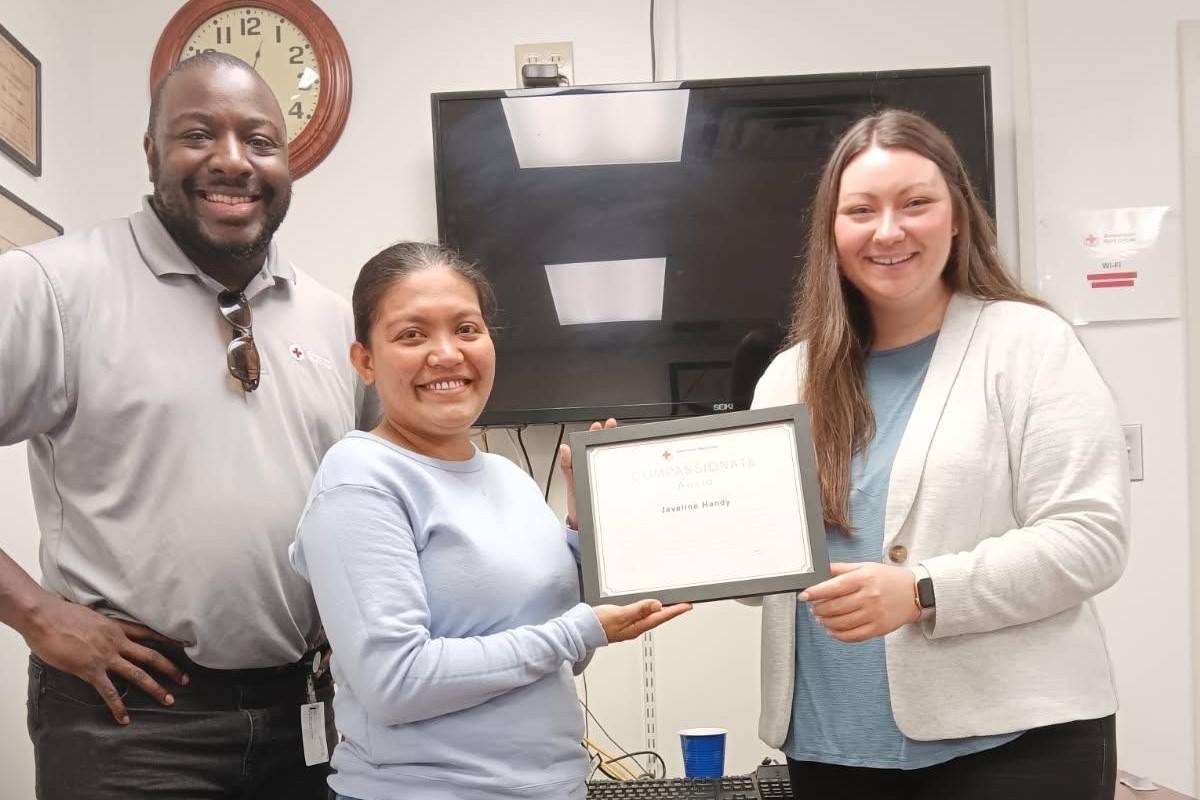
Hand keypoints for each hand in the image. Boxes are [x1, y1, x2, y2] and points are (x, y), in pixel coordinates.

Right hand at [23, 595, 189, 723]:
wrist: (44, 616)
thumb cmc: (60, 613)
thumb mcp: (90, 616)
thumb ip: (100, 626)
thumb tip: (99, 630)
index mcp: (117, 627)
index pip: (149, 632)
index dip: (168, 639)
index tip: (185, 646)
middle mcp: (117, 641)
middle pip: (151, 655)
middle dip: (170, 669)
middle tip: (185, 680)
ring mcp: (105, 656)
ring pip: (137, 673)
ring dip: (155, 688)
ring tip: (169, 700)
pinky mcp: (90, 669)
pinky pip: (108, 691)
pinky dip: (117, 706)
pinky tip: (124, 719)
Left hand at [559, 418, 616, 528]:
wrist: (585, 526)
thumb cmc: (576, 506)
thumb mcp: (572, 484)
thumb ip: (567, 467)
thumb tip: (564, 449)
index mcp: (583, 466)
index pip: (589, 446)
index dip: (594, 434)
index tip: (599, 425)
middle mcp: (594, 470)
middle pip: (602, 449)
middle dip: (609, 436)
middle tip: (613, 425)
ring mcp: (604, 477)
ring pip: (611, 459)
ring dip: (616, 447)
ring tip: (620, 436)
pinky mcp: (614, 487)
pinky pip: (619, 473)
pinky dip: (624, 464)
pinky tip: (628, 457)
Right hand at [592, 598, 691, 642]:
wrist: (581, 631)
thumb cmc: (597, 624)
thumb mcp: (620, 614)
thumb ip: (638, 609)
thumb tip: (657, 605)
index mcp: (636, 627)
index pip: (661, 617)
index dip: (675, 611)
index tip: (687, 606)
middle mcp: (635, 628)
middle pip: (658, 618)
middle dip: (672, 611)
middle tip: (684, 605)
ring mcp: (629, 626)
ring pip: (651, 618)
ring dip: (662, 611)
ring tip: (673, 605)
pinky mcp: (623, 623)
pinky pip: (641, 617)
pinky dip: (649, 611)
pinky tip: (649, 608)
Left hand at [799, 562, 918, 642]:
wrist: (915, 592)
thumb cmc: (888, 578)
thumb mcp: (865, 566)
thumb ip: (841, 569)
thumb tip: (819, 570)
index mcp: (864, 579)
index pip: (834, 587)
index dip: (815, 592)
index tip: (803, 595)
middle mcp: (869, 597)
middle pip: (835, 607)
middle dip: (818, 609)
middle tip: (813, 608)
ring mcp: (874, 614)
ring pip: (841, 623)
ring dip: (826, 622)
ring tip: (820, 618)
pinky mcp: (879, 629)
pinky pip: (853, 636)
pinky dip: (838, 635)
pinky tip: (832, 630)